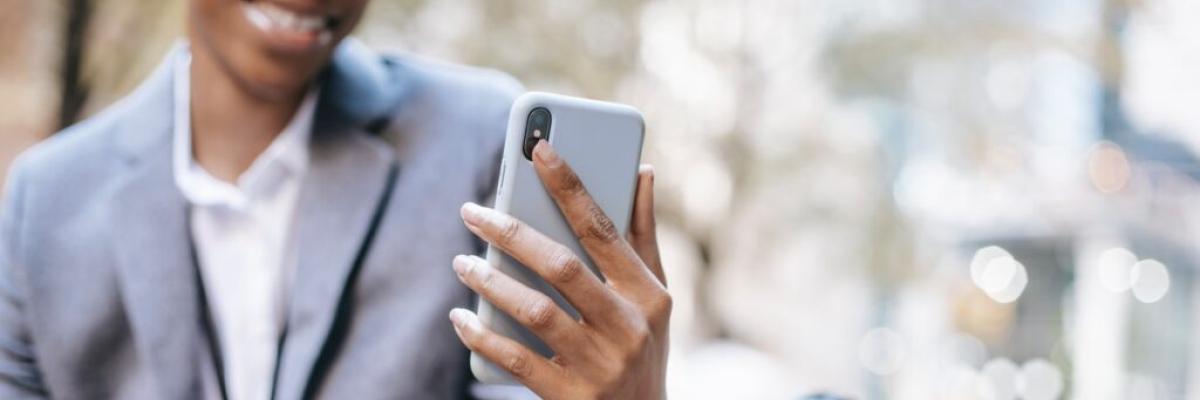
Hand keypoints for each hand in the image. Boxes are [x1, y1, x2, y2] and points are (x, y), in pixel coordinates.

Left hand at [449, 140, 670, 399]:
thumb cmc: (643, 350)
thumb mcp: (655, 298)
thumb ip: (644, 236)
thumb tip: (642, 171)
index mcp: (648, 293)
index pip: (602, 229)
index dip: (570, 186)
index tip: (539, 149)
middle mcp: (628, 326)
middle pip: (561, 266)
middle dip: (512, 232)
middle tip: (473, 211)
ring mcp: (600, 364)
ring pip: (535, 311)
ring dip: (490, 282)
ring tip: (462, 262)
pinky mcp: (570, 396)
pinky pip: (517, 359)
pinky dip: (483, 336)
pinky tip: (461, 319)